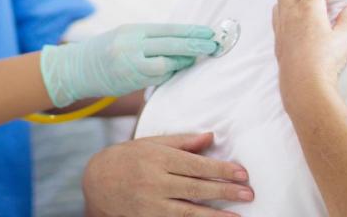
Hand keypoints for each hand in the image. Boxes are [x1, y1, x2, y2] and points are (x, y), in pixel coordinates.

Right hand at [40, 24, 216, 106]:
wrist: (76, 69)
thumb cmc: (105, 52)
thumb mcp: (124, 37)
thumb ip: (149, 39)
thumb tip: (180, 42)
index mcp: (132, 30)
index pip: (168, 29)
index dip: (190, 31)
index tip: (208, 32)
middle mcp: (131, 44)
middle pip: (171, 44)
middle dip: (194, 45)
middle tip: (213, 45)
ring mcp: (129, 63)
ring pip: (166, 62)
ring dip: (183, 61)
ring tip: (196, 58)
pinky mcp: (129, 80)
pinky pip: (156, 77)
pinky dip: (168, 72)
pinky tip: (174, 69)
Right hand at [83, 133, 251, 216]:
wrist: (97, 182)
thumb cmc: (128, 157)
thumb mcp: (151, 143)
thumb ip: (182, 141)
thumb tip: (211, 137)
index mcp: (157, 158)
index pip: (195, 165)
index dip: (220, 169)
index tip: (242, 173)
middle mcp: (154, 182)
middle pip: (195, 188)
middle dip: (224, 191)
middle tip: (249, 193)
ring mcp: (151, 204)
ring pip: (188, 212)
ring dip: (215, 215)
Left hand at [272, 0, 346, 110]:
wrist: (304, 86)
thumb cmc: (326, 62)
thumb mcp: (344, 39)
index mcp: (307, 9)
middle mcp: (290, 14)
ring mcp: (281, 27)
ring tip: (313, 3)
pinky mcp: (278, 40)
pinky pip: (277, 16)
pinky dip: (288, 9)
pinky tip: (300, 20)